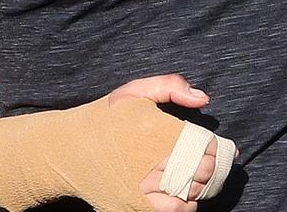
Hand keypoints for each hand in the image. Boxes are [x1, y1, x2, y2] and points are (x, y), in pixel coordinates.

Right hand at [108, 75, 229, 211]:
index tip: (220, 148)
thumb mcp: (134, 92)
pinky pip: (175, 210)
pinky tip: (183, 196)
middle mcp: (153, 158)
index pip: (208, 144)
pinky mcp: (134, 205)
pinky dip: (186, 205)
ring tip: (197, 179)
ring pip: (193, 191)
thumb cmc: (104, 118)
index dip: (220, 148)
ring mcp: (144, 185)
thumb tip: (204, 99)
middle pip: (205, 170)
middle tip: (212, 165)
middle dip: (214, 167)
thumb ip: (171, 86)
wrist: (66, 150)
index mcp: (157, 129)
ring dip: (202, 186)